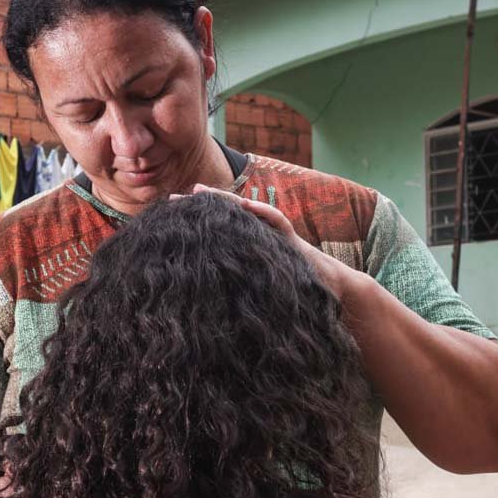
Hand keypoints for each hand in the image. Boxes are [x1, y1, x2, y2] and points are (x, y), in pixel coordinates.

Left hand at [181, 184, 364, 302]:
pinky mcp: (292, 240)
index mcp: (247, 250)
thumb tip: (197, 306)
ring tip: (199, 191)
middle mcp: (259, 238)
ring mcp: (275, 236)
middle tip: (171, 199)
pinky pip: (278, 222)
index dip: (194, 225)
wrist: (332, 293)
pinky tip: (244, 205)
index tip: (166, 221)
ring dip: (224, 200)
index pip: (217, 232)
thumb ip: (233, 290)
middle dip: (200, 207)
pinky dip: (262, 212)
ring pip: (247, 212)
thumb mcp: (254, 293)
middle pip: (225, 217)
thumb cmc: (293, 297)